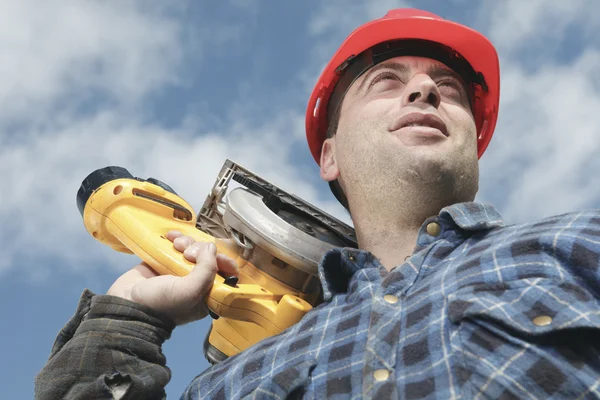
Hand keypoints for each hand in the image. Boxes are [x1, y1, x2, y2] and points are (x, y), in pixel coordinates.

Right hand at [106, 231, 238, 324]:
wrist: (126, 304)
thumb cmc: (162, 304)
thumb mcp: (190, 292)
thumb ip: (207, 270)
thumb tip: (211, 247)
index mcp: (207, 294)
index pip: (226, 273)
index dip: (223, 261)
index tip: (214, 255)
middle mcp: (197, 281)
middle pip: (209, 256)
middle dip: (201, 249)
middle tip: (188, 254)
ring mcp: (180, 270)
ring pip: (194, 247)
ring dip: (188, 242)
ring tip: (176, 245)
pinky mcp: (166, 260)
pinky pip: (178, 244)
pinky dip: (177, 237)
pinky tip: (171, 236)